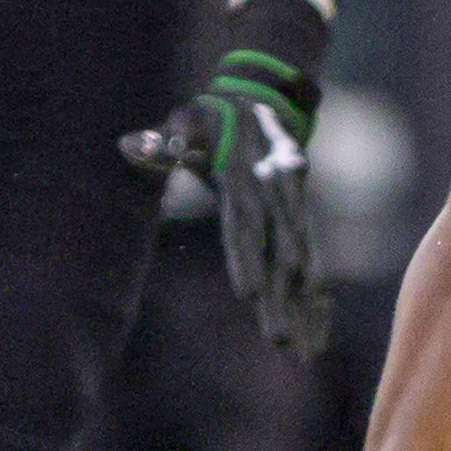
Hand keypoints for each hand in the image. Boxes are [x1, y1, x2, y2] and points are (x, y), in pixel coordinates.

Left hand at [120, 47, 327, 354]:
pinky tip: (321, 337)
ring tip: (310, 352)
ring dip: (305, 312)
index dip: (247, 259)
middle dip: (281, 301)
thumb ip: (163, 139)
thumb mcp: (187, 121)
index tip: (249, 293)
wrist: (266, 98)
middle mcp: (275, 200)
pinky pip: (312, 266)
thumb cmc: (214, 115)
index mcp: (244, 181)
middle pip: (278, 257)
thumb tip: (129, 145)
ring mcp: (292, 213)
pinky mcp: (299, 223)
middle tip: (280, 341)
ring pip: (302, 268)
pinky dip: (319, 302)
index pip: (243, 226)